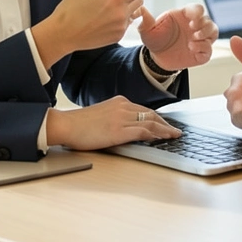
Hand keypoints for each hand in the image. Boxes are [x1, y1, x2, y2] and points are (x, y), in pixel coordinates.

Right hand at [32, 0, 176, 66]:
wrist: (62, 36)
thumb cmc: (70, 10)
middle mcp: (121, 14)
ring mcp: (120, 27)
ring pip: (132, 13)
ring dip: (124, 9)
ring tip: (101, 13)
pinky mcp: (117, 37)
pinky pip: (125, 24)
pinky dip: (119, 20)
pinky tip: (101, 23)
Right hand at [44, 95, 180, 150]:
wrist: (66, 124)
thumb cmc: (79, 123)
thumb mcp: (101, 114)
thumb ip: (116, 117)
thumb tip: (126, 127)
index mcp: (119, 102)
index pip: (144, 109)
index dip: (158, 118)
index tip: (165, 124)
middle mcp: (123, 107)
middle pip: (151, 114)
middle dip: (165, 123)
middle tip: (175, 131)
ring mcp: (122, 118)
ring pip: (151, 122)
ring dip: (165, 130)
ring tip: (174, 135)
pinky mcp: (119, 131)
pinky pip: (143, 132)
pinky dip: (155, 135)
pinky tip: (161, 138)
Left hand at [139, 3, 217, 71]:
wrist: (156, 58)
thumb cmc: (155, 39)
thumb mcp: (147, 30)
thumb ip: (146, 20)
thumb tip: (140, 7)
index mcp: (185, 15)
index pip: (198, 9)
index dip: (197, 12)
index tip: (190, 19)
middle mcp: (195, 26)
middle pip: (208, 20)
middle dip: (204, 24)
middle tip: (192, 29)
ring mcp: (199, 39)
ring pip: (214, 32)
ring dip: (206, 35)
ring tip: (193, 39)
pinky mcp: (200, 53)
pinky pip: (209, 49)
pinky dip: (204, 48)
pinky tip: (192, 48)